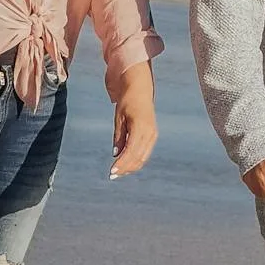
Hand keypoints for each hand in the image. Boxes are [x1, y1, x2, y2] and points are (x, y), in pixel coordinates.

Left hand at [109, 64, 157, 178]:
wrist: (140, 89)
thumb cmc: (127, 101)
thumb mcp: (119, 118)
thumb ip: (119, 137)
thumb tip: (116, 154)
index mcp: (140, 127)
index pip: (131, 152)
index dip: (122, 164)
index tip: (112, 171)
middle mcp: (149, 133)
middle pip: (138, 158)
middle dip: (125, 168)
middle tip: (112, 175)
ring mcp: (153, 135)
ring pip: (143, 157)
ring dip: (131, 166)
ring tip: (118, 172)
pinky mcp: (152, 135)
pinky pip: (145, 152)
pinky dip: (136, 160)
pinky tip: (126, 164)